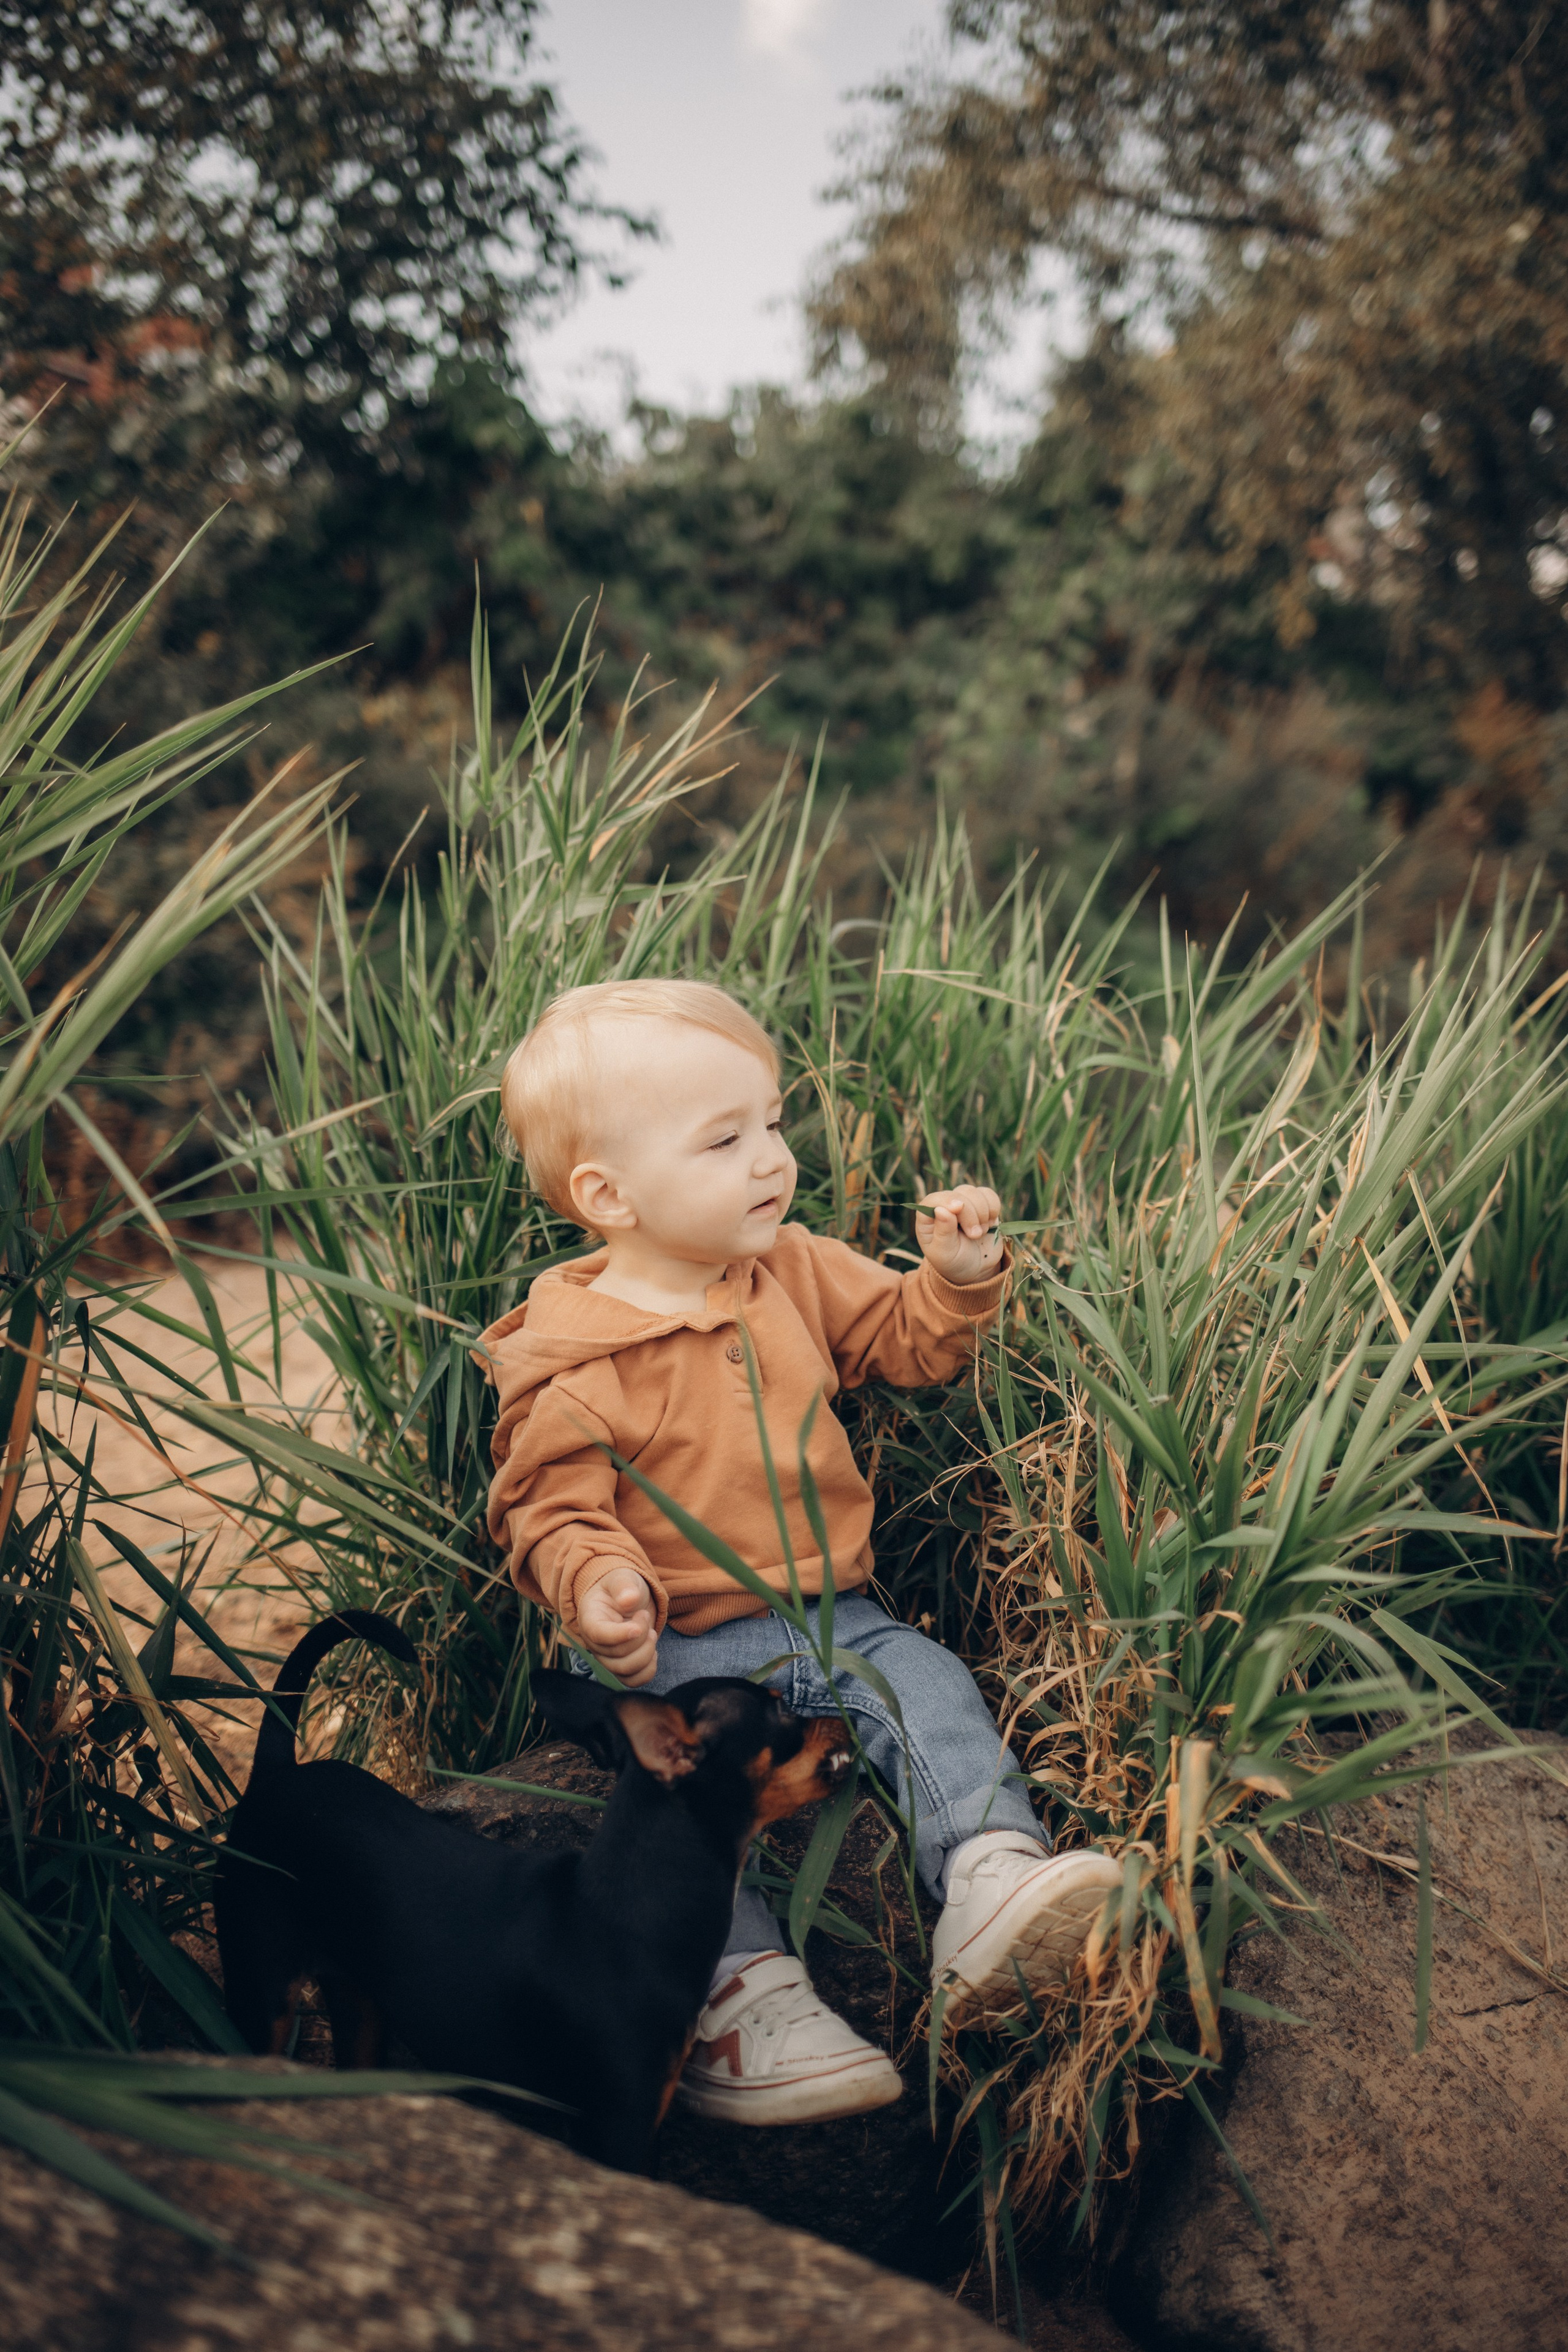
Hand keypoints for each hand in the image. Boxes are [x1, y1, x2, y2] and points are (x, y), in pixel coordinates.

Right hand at [575, 1565, 658, 1686]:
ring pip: (627, 1671)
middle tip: (644, 1615)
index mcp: (590, 1620)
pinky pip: (633, 1681)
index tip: (638, 1625)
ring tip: (650, 1632)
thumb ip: (624, 1586)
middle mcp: (594, 1644)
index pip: (600, 1636)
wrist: (626, 1600)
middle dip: (641, 1636)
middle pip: (617, 1656)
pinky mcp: (620, 1668)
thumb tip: (628, 1599)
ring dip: (647, 1652)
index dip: (620, 1635)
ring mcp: (607, 1659)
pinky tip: (652, 1651)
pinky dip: (648, 1670)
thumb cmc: (622, 1588)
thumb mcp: (622, 1578)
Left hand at [915, 1184, 1003, 1286]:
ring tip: (979, 1233)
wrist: (976, 1269)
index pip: (934, 1200)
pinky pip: (989, 1195)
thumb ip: (943, 1232)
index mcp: (928, 1218)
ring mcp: (963, 1203)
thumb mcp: (945, 1253)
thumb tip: (940, 1210)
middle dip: (970, 1215)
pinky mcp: (981, 1204)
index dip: (947, 1200)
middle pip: (958, 1195)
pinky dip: (993, 1208)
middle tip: (975, 1235)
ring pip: (974, 1193)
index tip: (958, 1208)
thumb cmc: (954, 1262)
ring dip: (982, 1213)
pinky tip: (989, 1224)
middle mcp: (944, 1206)